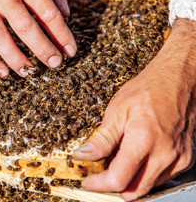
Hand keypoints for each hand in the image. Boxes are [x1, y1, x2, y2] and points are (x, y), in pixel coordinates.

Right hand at [0, 0, 75, 76]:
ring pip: (1, 39)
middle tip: (55, 64)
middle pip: (25, 28)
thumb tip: (66, 14)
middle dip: (43, 49)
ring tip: (31, 72)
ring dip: (17, 60)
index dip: (61, 34)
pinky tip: (3, 73)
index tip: (70, 50)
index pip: (47, 11)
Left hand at [73, 18, 195, 200]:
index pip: (119, 180)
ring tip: (117, 160)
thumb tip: (83, 156)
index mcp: (144, 141)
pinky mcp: (186, 158)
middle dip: (113, 187)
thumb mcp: (117, 110)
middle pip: (134, 190)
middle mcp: (166, 154)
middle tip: (99, 174)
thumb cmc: (149, 89)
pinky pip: (162, 177)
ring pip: (148, 186)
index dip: (99, 185)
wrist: (179, 79)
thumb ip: (101, 139)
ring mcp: (179, 158)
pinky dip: (145, 173)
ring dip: (129, 181)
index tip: (88, 181)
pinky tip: (136, 157)